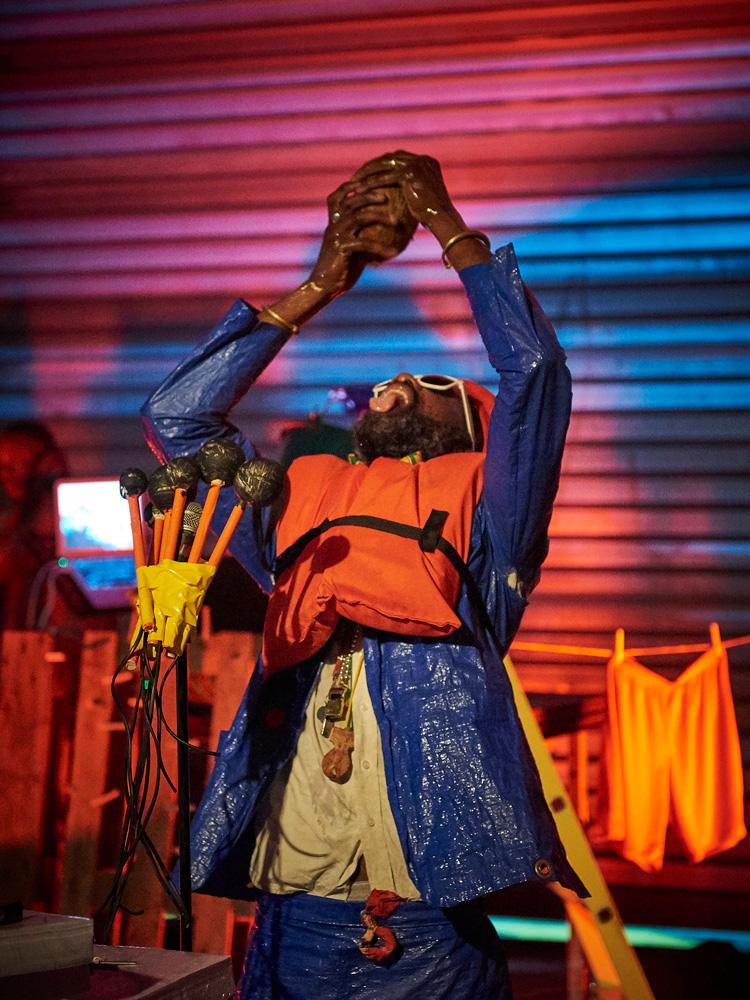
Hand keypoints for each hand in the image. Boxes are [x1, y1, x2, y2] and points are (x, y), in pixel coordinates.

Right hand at [308, 180, 402, 297]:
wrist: (324, 286)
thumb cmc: (341, 267)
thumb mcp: (351, 246)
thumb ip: (362, 233)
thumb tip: (385, 227)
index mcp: (333, 220)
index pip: (339, 195)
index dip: (352, 185)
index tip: (371, 181)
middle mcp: (333, 223)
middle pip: (352, 200)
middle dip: (370, 195)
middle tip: (387, 197)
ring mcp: (336, 234)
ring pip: (358, 216)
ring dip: (379, 216)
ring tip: (396, 221)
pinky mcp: (341, 248)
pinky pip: (364, 243)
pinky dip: (380, 248)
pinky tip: (393, 253)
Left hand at [352, 151, 459, 231]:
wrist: (442, 220)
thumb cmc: (431, 216)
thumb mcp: (419, 196)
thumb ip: (408, 186)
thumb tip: (392, 188)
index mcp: (425, 161)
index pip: (397, 159)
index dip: (379, 165)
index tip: (364, 175)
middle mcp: (423, 159)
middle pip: (389, 158)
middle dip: (370, 166)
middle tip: (355, 177)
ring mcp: (418, 163)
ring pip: (385, 164)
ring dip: (367, 173)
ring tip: (353, 182)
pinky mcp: (412, 173)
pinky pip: (386, 176)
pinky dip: (372, 183)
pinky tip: (360, 190)